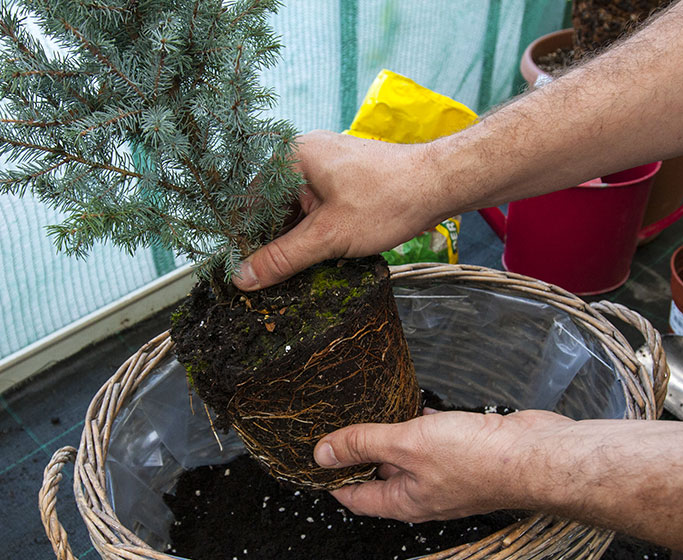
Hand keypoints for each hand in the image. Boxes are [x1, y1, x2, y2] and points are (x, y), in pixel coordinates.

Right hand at [233, 130, 445, 289]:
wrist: (440, 184)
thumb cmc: (388, 201)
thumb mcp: (328, 237)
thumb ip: (282, 258)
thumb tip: (243, 278)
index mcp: (291, 158)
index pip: (249, 202)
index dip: (244, 240)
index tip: (242, 273)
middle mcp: (303, 155)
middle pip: (271, 207)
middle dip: (270, 242)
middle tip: (264, 281)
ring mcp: (325, 166)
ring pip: (294, 210)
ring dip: (293, 240)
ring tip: (289, 272)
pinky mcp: (343, 178)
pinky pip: (314, 208)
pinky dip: (312, 231)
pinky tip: (314, 256)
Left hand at [313, 409, 572, 522]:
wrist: (536, 454)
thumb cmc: (478, 459)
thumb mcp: (407, 445)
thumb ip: (364, 444)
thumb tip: (322, 454)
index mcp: (404, 501)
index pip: (356, 497)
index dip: (332, 480)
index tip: (313, 461)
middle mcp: (424, 493)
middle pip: (380, 475)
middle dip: (358, 453)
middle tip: (336, 425)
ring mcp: (447, 474)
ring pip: (408, 456)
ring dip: (390, 435)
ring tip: (368, 409)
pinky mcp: (467, 452)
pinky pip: (434, 439)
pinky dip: (420, 422)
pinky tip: (414, 402)